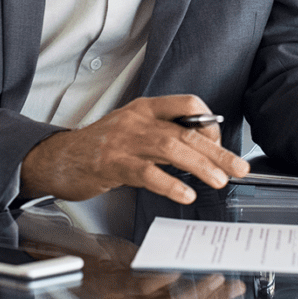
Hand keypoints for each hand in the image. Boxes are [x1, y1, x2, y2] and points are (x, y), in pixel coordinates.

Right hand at [20, 95, 248, 204]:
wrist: (59, 158)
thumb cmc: (98, 147)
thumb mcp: (132, 131)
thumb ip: (162, 135)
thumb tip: (201, 150)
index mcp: (144, 108)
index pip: (186, 104)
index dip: (209, 124)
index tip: (219, 145)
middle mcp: (136, 120)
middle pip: (185, 131)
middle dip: (217, 150)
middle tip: (238, 168)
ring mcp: (123, 141)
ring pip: (170, 148)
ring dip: (200, 165)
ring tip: (219, 180)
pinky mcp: (112, 164)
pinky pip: (147, 173)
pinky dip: (170, 184)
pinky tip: (185, 194)